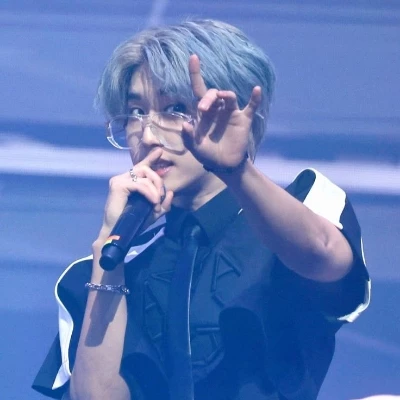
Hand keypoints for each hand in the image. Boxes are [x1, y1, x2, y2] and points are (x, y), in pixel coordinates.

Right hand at [98, 148, 173, 240]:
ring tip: (156, 203)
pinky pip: (140, 184)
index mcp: (129, 182)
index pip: (141, 167)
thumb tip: (170, 193)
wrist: (118, 233)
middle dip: (158, 181)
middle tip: (161, 197)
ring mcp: (119, 180)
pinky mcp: (118, 185)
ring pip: (144, 176)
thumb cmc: (133, 223)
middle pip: (146, 169)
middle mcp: (122, 178)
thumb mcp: (152, 213)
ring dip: (155, 190)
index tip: (160, 151)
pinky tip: (153, 201)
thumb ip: (162, 204)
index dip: (151, 158)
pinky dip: (149, 193)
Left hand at [182, 54, 261, 168]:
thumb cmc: (207, 155)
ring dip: (225, 95)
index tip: (194, 57)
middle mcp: (217, 109)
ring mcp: (231, 113)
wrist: (224, 166)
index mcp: (203, 113)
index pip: (198, 89)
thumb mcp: (194, 147)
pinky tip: (256, 90)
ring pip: (229, 96)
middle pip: (213, 93)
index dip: (195, 73)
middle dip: (208, 97)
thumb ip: (188, 136)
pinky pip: (251, 107)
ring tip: (223, 98)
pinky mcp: (244, 120)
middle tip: (202, 109)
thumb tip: (186, 123)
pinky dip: (255, 98)